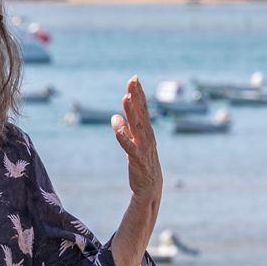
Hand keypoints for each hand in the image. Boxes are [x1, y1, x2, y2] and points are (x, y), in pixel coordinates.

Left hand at [110, 75, 161, 206]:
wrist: (150, 187)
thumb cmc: (142, 162)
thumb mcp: (133, 143)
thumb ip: (125, 129)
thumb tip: (115, 117)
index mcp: (146, 131)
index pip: (143, 108)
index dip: (139, 93)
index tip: (134, 78)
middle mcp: (147, 136)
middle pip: (141, 113)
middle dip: (136, 96)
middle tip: (132, 80)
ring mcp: (144, 147)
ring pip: (137, 126)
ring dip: (131, 112)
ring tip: (125, 98)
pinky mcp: (137, 159)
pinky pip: (129, 147)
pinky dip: (123, 137)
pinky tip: (116, 127)